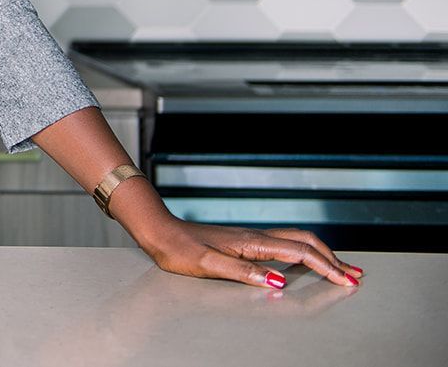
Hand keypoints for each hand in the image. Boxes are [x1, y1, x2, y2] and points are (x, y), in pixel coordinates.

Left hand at [137, 217, 363, 288]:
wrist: (159, 231)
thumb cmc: (179, 249)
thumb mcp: (208, 265)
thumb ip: (244, 273)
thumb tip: (279, 282)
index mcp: (252, 242)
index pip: (301, 253)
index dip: (327, 267)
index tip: (348, 282)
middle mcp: (255, 236)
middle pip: (305, 242)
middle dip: (333, 258)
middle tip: (355, 276)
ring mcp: (250, 237)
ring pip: (295, 240)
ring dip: (321, 253)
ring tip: (340, 267)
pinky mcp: (242, 241)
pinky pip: (282, 243)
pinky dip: (303, 252)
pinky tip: (303, 260)